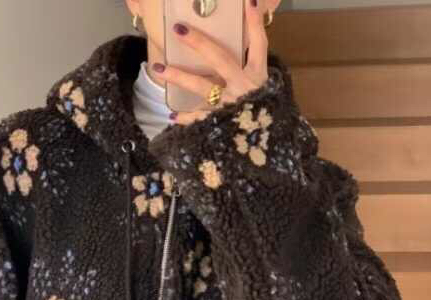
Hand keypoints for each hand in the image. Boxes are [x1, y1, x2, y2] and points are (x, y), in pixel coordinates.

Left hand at [154, 0, 276, 124]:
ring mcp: (231, 106)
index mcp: (259, 77)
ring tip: (158, 68)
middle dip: (199, 42)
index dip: (254, 23)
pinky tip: (172, 115)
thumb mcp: (266, 93)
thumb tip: (236, 60)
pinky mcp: (221, 125)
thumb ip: (252, 74)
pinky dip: (186, 118)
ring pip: (202, 86)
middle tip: (178, 29)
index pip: (258, 44)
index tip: (249, 2)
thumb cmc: (266, 120)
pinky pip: (199, 118)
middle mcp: (245, 88)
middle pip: (220, 59)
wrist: (272, 153)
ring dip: (179, 76)